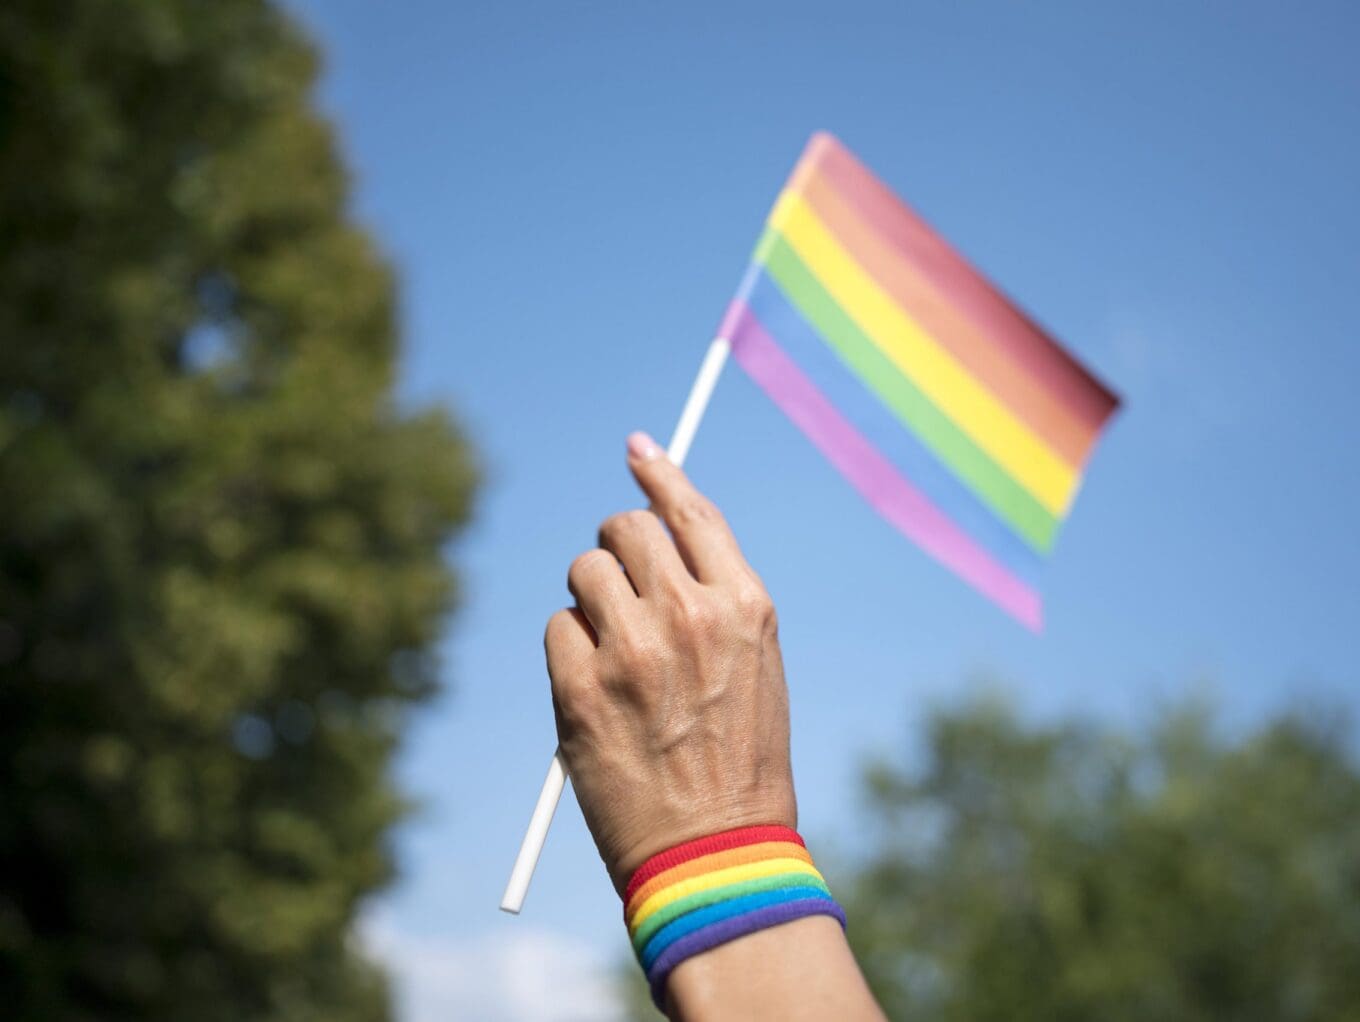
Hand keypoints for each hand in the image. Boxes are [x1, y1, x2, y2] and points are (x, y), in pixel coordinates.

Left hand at [545, 432, 795, 890]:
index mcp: (745, 606)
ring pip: (583, 571)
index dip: (659, 472)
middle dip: (615, 545)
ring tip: (616, 656)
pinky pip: (556, 628)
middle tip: (617, 582)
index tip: (637, 448)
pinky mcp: (582, 688)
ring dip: (590, 600)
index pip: (691, 511)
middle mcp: (690, 614)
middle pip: (626, 529)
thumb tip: (657, 540)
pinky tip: (597, 693)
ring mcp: (633, 649)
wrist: (716, 852)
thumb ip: (715, 600)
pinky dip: (569, 650)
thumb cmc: (740, 762)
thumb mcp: (755, 667)